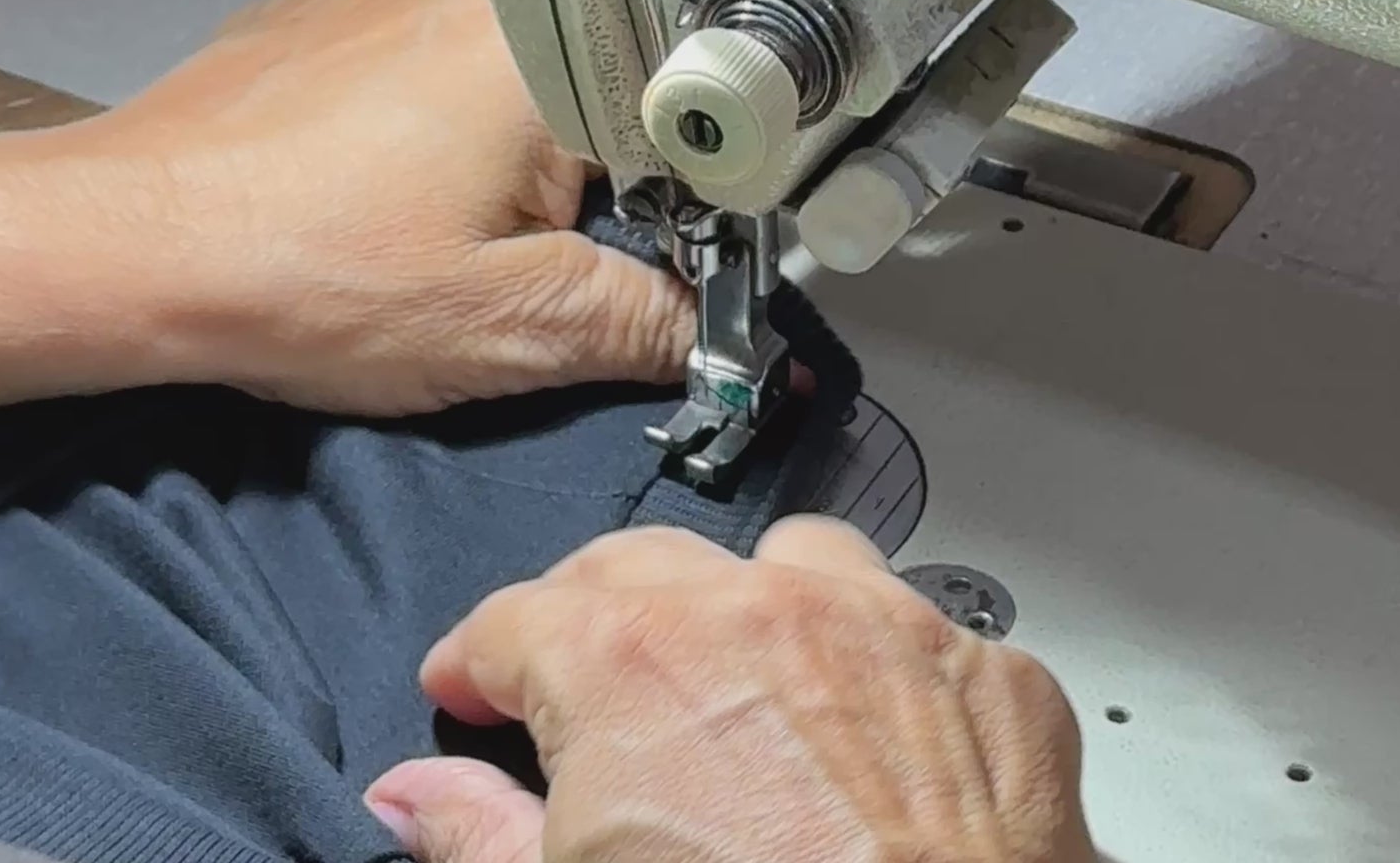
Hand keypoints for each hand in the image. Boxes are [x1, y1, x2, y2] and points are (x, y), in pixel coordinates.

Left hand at [99, 0, 692, 412]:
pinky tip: (379, 195)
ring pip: (512, 79)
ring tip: (431, 233)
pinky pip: (427, 64)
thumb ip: (641, 324)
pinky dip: (430, 127)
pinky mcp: (329, 12)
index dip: (678, 212)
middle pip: (596, 93)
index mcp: (543, 50)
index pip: (676, 123)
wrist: (124, 247)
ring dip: (506, 158)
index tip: (650, 274)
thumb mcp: (507, 326)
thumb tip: (720, 339)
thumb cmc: (301, 274)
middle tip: (517, 267)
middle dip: (584, 189)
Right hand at [364, 517, 1095, 862]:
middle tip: (580, 685)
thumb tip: (411, 798)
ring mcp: (887, 628)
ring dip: (751, 610)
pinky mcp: (989, 673)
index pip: (512, 622)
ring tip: (739, 683)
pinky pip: (915, 634)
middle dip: (593, 617)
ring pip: (792, 564)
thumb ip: (476, 837)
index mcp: (631, 661)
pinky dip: (879, 674)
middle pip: (641, 569)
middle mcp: (760, 611)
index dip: (473, 663)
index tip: (466, 691)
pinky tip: (871, 742)